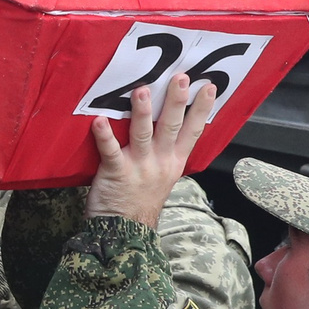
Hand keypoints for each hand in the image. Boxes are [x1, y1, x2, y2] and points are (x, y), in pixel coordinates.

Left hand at [84, 73, 216, 228]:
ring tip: (142, 91)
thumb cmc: (141, 200)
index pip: (193, 131)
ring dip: (143, 112)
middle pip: (172, 126)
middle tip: (180, 78)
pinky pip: (111, 151)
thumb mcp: (165, 176)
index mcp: (174, 161)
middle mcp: (160, 161)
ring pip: (143, 134)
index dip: (201, 108)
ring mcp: (139, 166)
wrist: (126, 230)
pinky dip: (104, 136)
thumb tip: (169, 125)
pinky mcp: (116, 172)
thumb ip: (167, 152)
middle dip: (177, 101)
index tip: (209, 87)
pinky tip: (98, 121)